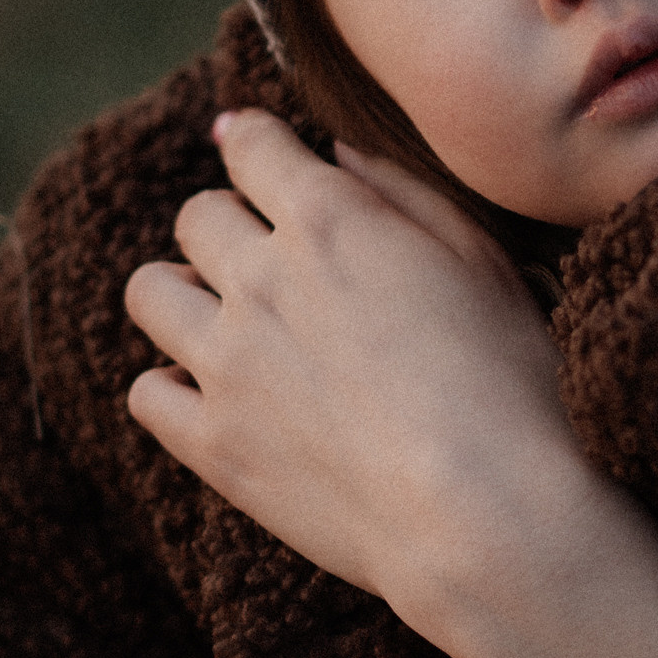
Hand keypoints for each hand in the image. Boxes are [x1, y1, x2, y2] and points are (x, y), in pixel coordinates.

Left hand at [124, 112, 601, 655]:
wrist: (486, 516)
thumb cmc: (511, 383)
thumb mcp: (483, 262)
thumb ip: (404, 194)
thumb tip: (337, 156)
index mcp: (329, 221)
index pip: (250, 145)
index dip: (253, 141)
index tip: (258, 151)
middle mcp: (261, 279)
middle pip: (196, 215)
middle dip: (229, 222)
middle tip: (269, 255)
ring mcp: (227, 364)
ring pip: (149, 292)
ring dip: (183, 291)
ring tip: (226, 319)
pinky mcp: (213, 444)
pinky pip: (146, 392)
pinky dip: (172, 383)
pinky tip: (216, 393)